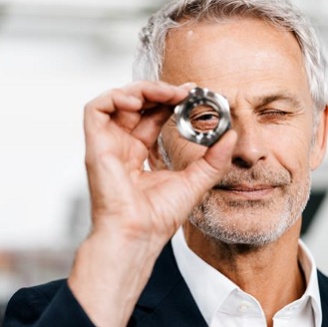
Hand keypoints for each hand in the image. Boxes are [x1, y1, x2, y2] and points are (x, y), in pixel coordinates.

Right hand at [68, 80, 236, 326]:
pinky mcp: (95, 145)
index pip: (152, 116)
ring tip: (167, 94)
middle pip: (137, 105)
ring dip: (142, 90)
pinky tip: (139, 101)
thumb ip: (214, 159)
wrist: (139, 236)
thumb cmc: (158, 217)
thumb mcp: (195, 181)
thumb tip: (231, 136)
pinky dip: (116, 97)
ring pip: (118, 101)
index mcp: (138, 153)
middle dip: (160, 92)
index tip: (191, 93)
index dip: (170, 101)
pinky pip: (96, 109)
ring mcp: (107, 144)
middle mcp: (121, 145)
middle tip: (184, 91)